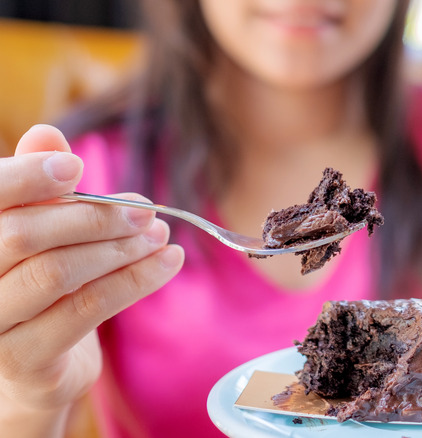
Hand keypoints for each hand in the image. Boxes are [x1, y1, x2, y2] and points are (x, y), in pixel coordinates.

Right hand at [0, 126, 183, 432]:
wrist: (38, 366)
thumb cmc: (38, 288)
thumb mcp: (39, 234)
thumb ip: (38, 189)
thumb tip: (48, 134)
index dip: (27, 176)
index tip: (77, 167)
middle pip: (24, 234)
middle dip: (94, 216)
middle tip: (144, 208)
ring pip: (58, 272)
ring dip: (121, 248)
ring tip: (158, 235)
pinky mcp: (25, 359)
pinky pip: (88, 308)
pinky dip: (136, 279)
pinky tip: (167, 262)